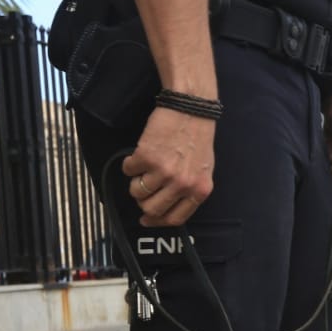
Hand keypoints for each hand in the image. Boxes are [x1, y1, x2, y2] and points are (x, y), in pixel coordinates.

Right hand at [122, 108, 215, 226]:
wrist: (191, 109)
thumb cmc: (198, 138)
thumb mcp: (204, 170)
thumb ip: (189, 190)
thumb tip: (168, 207)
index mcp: (200, 190)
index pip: (175, 218)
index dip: (157, 221)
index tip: (146, 220)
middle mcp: (183, 185)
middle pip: (152, 209)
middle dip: (143, 202)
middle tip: (143, 190)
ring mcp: (164, 172)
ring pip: (136, 192)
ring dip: (135, 182)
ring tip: (144, 168)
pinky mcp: (146, 157)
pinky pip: (127, 171)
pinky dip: (129, 164)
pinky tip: (140, 154)